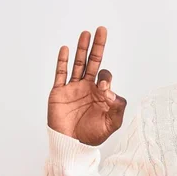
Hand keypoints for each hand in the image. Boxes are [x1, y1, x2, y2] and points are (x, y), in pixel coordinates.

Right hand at [47, 26, 126, 145]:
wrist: (73, 146)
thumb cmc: (93, 135)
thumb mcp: (112, 123)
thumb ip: (118, 108)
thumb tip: (111, 91)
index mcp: (101, 93)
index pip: (105, 76)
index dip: (106, 78)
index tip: (103, 90)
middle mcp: (87, 87)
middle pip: (93, 62)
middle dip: (97, 46)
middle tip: (101, 30)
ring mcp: (72, 88)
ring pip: (78, 63)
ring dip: (81, 48)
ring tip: (86, 33)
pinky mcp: (58, 92)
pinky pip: (60, 74)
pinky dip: (62, 61)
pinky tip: (65, 49)